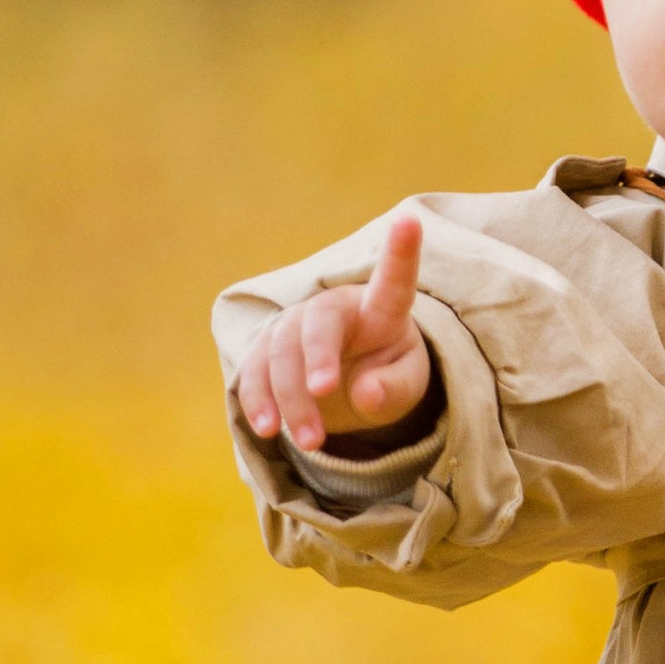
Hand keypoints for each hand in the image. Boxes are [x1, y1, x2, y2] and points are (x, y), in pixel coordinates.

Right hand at [237, 213, 430, 453]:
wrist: (351, 379)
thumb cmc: (387, 371)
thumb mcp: (406, 383)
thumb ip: (395, 388)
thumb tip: (365, 393)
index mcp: (381, 309)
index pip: (393, 279)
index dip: (401, 251)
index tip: (409, 221)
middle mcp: (334, 308)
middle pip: (318, 325)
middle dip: (316, 363)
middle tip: (323, 400)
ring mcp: (295, 325)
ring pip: (280, 353)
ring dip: (289, 399)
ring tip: (308, 442)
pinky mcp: (268, 349)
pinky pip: (255, 370)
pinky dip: (258, 400)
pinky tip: (267, 430)